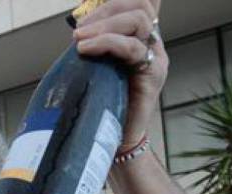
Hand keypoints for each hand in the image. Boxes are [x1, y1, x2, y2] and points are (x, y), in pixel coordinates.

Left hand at [72, 0, 165, 149]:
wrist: (116, 140)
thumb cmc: (102, 105)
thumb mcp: (95, 67)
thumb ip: (93, 45)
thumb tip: (75, 29)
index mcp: (139, 38)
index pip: (141, 3)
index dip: (117, 1)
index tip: (86, 12)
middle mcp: (152, 44)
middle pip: (140, 5)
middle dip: (105, 10)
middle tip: (78, 30)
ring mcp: (155, 58)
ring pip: (139, 20)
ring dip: (104, 24)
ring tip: (79, 39)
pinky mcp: (152, 74)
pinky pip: (133, 48)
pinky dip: (106, 42)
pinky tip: (85, 49)